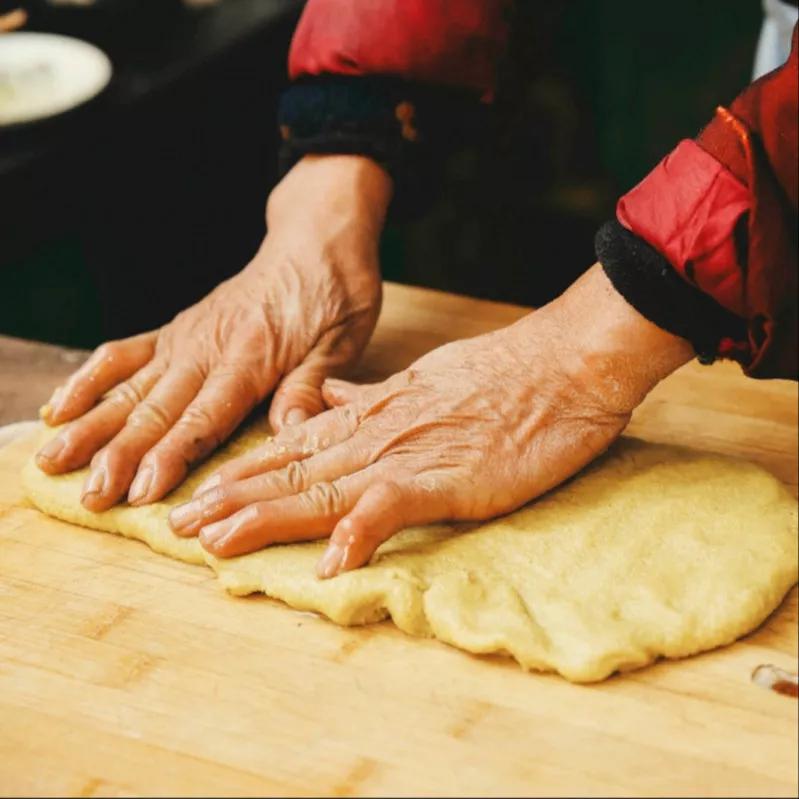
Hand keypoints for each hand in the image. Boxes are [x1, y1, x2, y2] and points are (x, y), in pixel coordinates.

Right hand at [35, 155, 391, 510]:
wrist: (317, 238)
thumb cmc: (336, 293)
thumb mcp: (342, 342)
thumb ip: (310, 387)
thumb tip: (287, 432)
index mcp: (251, 355)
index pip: (205, 415)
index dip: (171, 455)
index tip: (142, 491)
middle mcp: (208, 346)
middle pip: (156, 407)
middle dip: (118, 454)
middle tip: (90, 495)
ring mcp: (186, 337)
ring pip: (129, 385)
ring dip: (91, 424)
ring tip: (53, 459)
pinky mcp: (176, 329)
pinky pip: (124, 353)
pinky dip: (89, 379)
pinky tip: (60, 406)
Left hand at [168, 264, 693, 576]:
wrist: (562, 364)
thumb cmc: (503, 376)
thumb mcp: (423, 380)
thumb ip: (372, 397)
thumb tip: (331, 401)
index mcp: (372, 415)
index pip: (293, 447)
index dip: (245, 472)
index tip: (204, 491)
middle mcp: (375, 435)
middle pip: (290, 471)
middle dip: (232, 498)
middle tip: (178, 524)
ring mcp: (405, 455)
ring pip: (321, 487)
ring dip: (266, 515)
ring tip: (216, 541)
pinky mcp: (445, 478)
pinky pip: (390, 508)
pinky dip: (357, 535)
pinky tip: (328, 565)